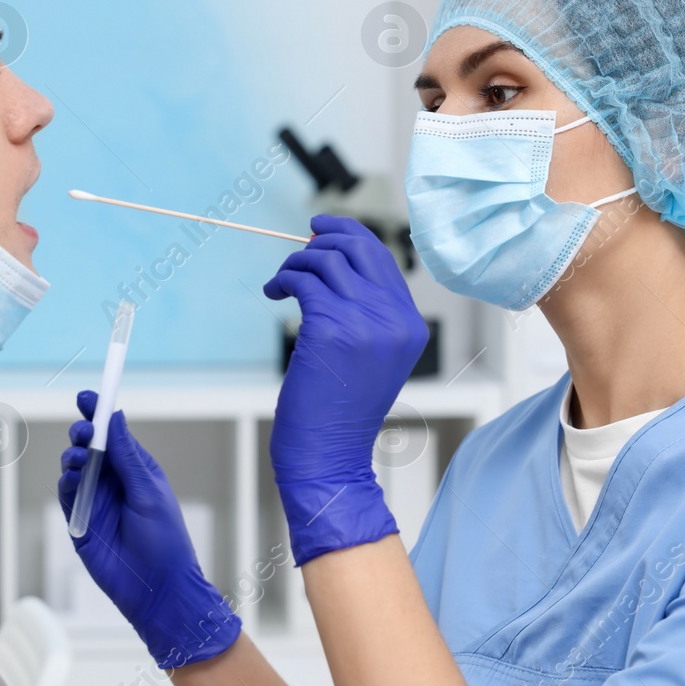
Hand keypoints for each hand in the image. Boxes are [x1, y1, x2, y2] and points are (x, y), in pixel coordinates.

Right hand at [58, 390, 240, 668]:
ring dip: (73, 458)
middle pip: (90, 448)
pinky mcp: (81, 523)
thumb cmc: (165, 542)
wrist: (157, 589)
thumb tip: (116, 417)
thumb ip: (128, 456)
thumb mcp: (148, 491)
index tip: (87, 397)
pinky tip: (72, 480)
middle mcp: (114, 484)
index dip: (99, 414)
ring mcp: (96, 502)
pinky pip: (67, 496)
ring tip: (80, 460)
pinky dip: (66, 484)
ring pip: (75, 469)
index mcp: (136, 471)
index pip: (114, 435)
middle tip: (84, 433)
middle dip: (83, 434)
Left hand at [263, 215, 428, 564]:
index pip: (384, 258)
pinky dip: (284, 279)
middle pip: (359, 248)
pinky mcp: (332, 328)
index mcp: (410, 325)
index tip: (321, 230)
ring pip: (325, 261)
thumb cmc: (341, 410)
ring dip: (295, 264)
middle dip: (323, 240)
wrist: (330, 455)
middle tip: (298, 249)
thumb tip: (333, 259)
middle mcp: (395, 319)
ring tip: (282, 283)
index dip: (350, 236)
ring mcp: (366, 322)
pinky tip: (274, 293)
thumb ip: (368, 311)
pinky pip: (303, 281)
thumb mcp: (373, 356)